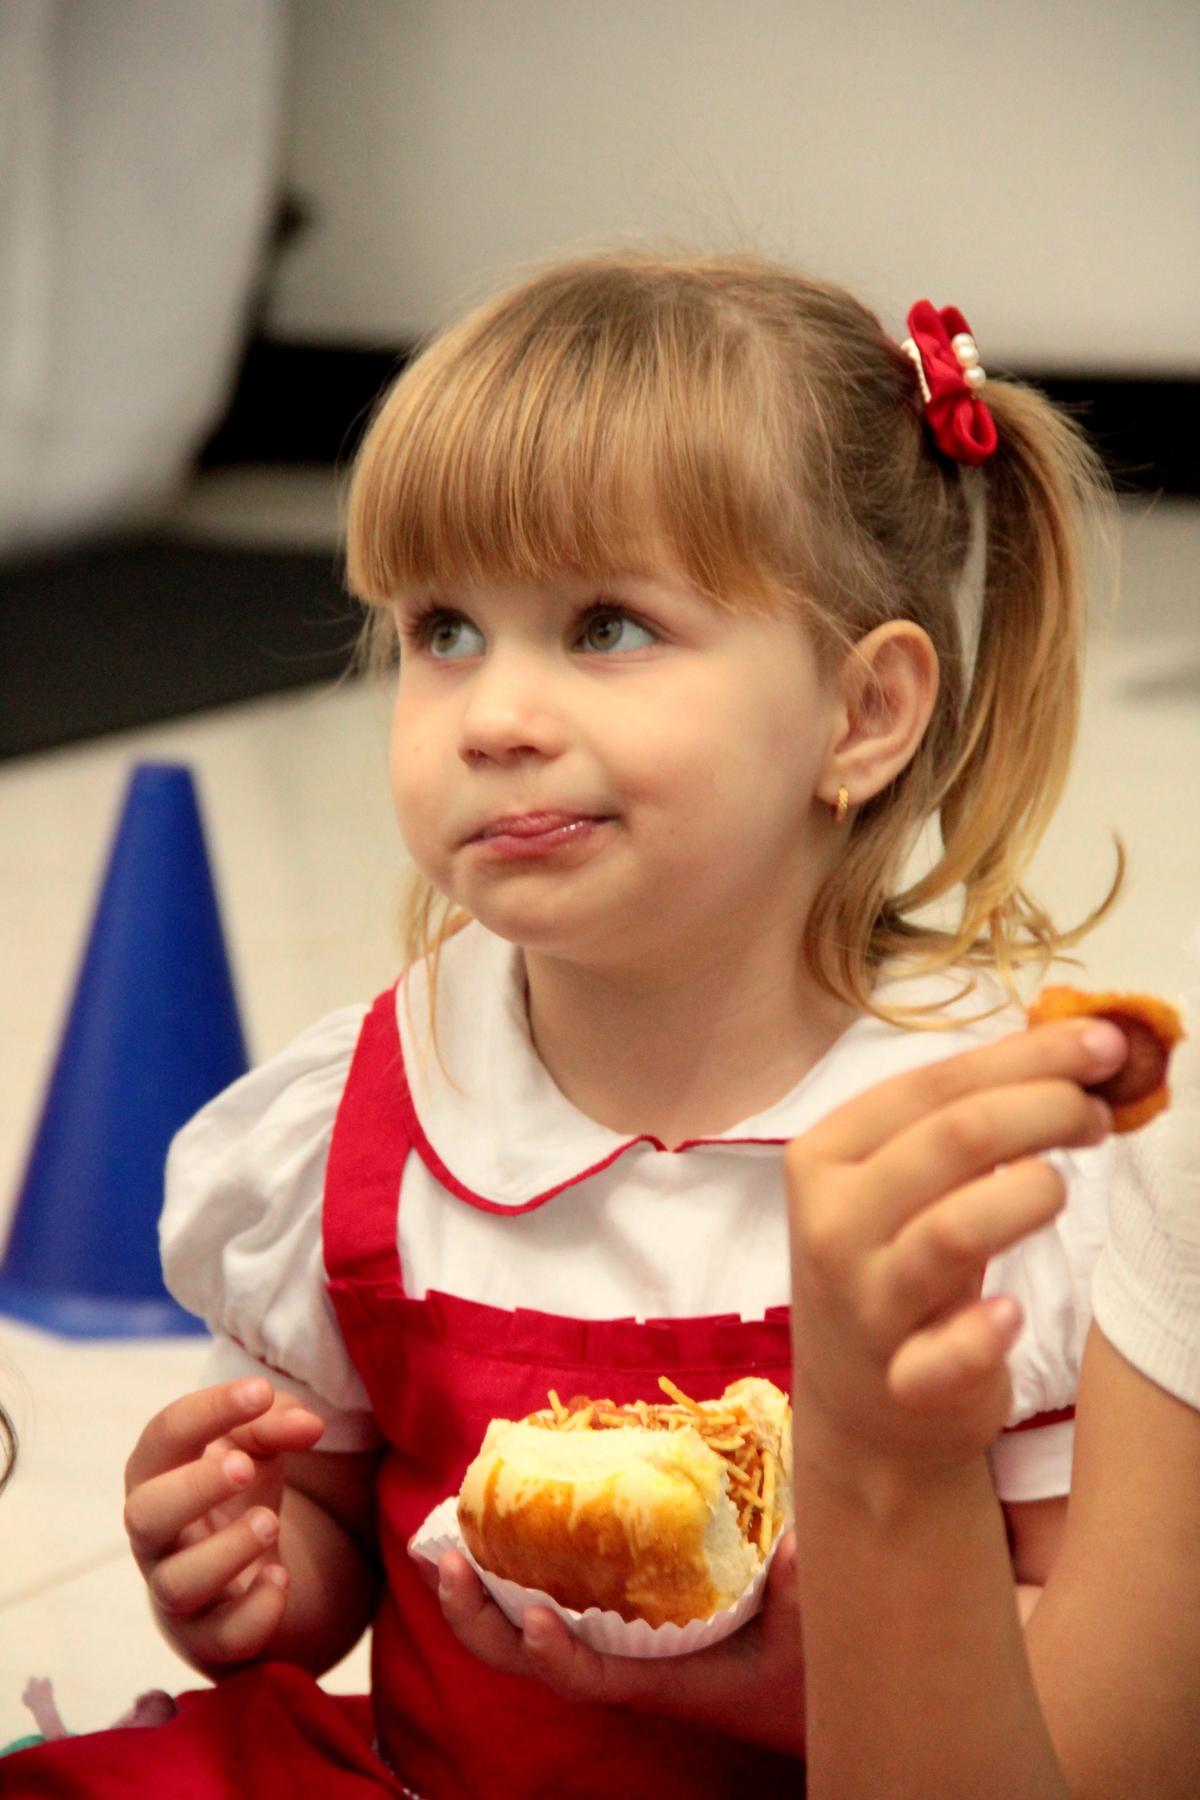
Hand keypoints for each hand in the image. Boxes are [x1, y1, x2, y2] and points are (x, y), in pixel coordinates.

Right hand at [124, 1378, 324, 1666]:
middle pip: (144, 1515)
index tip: (259, 1392)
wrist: (241, 1572)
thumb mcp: (256, 1443)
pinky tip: (280, 1578)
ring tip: (270, 1521)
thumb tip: (309, 1425)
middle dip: (193, 1489)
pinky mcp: (209, 1638)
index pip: (164, 1435)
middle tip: (246, 1466)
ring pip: (177, 1584)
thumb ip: (277, 1421)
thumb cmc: (240, 1490)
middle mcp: (156, 1535)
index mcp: (158, 1472)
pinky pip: (221, 1638)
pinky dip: (254, 1612)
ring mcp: (176, 1591)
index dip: (209, 1410)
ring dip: (227, 1551)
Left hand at [416, 1531, 804, 1754]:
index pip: (589, 1680)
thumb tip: (796, 1540)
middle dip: (479, 1619)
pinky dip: (525, 1572)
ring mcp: (618, 1643)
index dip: (554, 1657)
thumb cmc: (805, 1682)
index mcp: (659, 1679)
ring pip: (532, 1632)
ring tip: (452, 1539)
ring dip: (486, 1593)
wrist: (806, 1705)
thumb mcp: (811, 1640)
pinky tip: (514, 1527)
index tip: (534, 1618)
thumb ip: (801, 1593)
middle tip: (447, 1562)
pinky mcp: (625, 1622)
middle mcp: (624, 1664)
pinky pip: (560, 1603)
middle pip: (530, 1659)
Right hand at [785, 1015, 1126, 1479]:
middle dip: (1045, 1109)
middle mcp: (833, 1221)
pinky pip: (941, 1354)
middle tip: (1101, 1114)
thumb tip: (1076, 1045)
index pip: (934, 1084)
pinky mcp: (897, 1381)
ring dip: (1029, 1195)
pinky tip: (1011, 1313)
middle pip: (952, 1139)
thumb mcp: (905, 1183)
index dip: (1027, 1058)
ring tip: (1063, 1189)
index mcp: (828, 1152)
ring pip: (952, 1230)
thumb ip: (967, 1117)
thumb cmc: (899, 1267)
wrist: (860, 1409)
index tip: (1103, 1044)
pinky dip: (981, 1332)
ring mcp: (862, 1303)